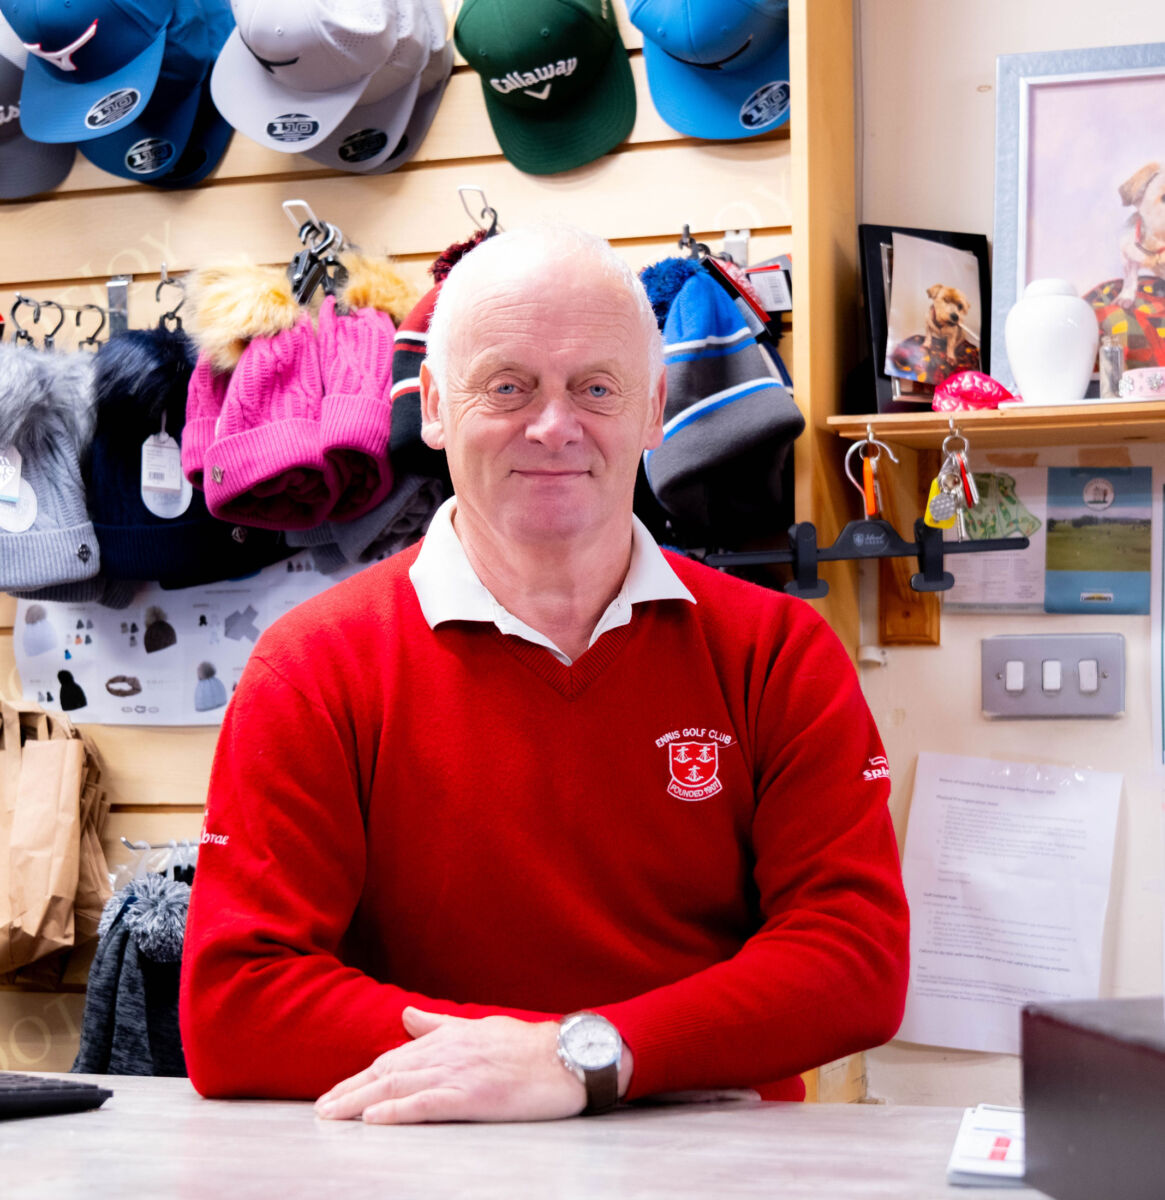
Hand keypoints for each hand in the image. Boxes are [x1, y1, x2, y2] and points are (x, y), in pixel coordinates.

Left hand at [314, 1007, 585, 1124]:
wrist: (567, 1057)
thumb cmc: (527, 1046)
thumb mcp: (480, 1028)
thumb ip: (440, 1025)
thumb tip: (407, 1016)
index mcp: (449, 1038)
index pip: (394, 1057)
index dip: (362, 1075)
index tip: (337, 1090)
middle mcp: (448, 1052)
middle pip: (387, 1071)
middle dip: (350, 1090)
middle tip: (320, 1109)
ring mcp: (459, 1073)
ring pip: (398, 1086)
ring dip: (360, 1102)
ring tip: (332, 1115)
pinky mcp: (472, 1096)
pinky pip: (426, 1104)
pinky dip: (396, 1110)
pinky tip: (373, 1119)